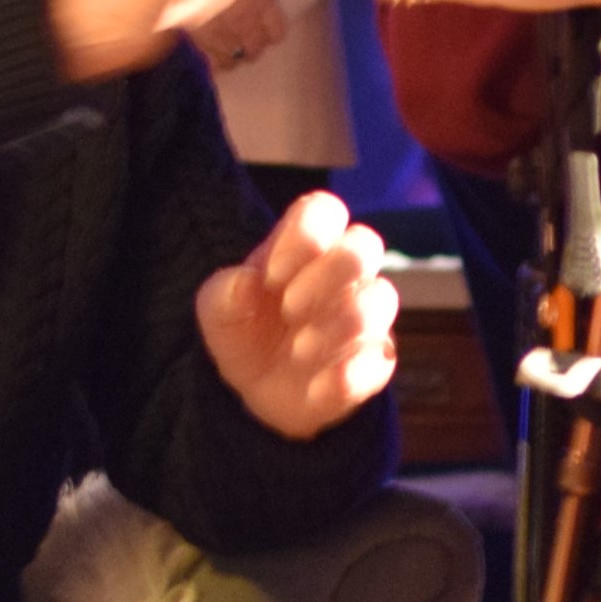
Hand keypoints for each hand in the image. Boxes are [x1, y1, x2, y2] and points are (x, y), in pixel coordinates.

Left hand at [197, 190, 399, 439]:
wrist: (260, 391)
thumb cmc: (246, 330)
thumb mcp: (219, 314)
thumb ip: (223, 293)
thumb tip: (244, 281)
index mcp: (306, 246)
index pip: (324, 210)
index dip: (305, 234)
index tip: (271, 275)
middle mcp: (344, 274)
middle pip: (365, 244)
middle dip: (326, 276)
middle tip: (289, 309)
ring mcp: (366, 315)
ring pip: (381, 298)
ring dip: (339, 325)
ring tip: (299, 351)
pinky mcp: (376, 360)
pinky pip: (380, 359)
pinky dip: (348, 375)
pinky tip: (316, 387)